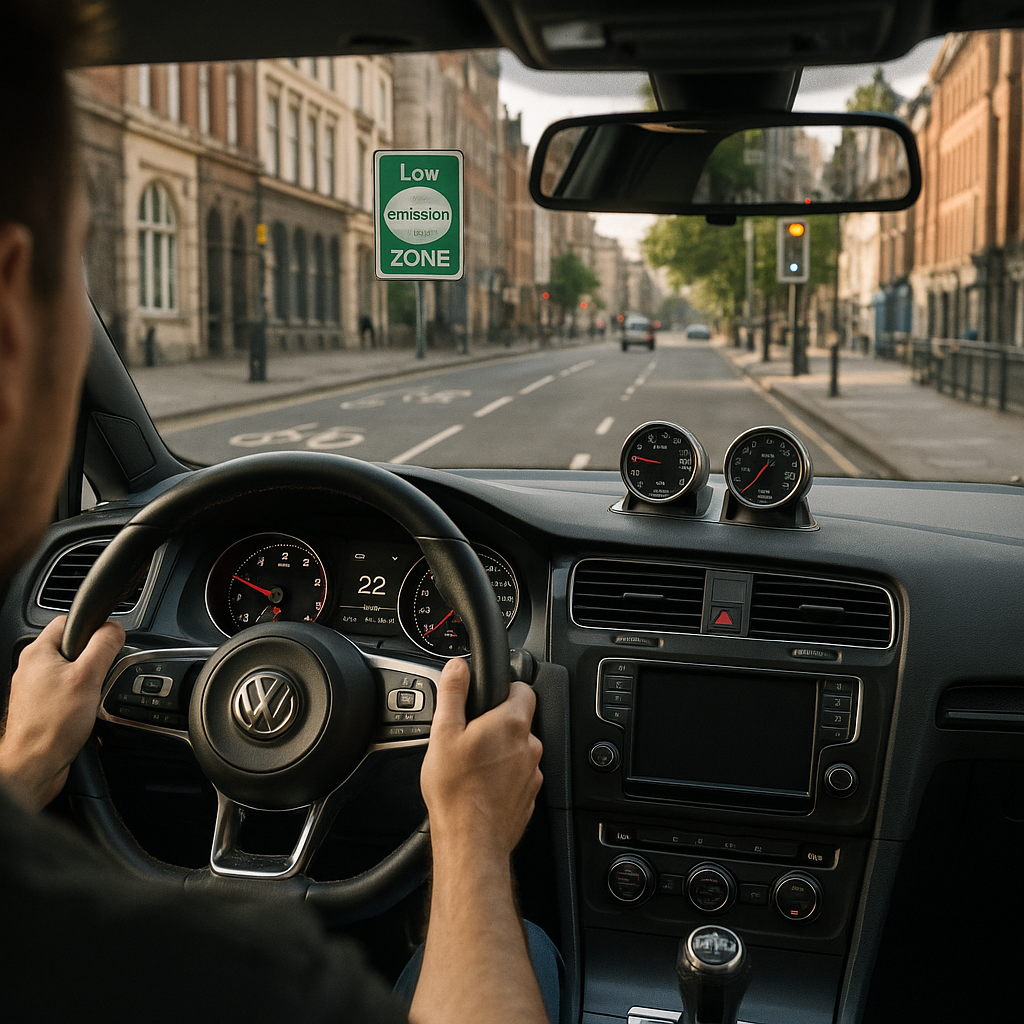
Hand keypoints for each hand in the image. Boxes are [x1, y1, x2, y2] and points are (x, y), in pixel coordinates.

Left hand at [0, 615, 124, 811]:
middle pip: (74, 648)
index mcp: (38, 653)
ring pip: (73, 672)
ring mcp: (37, 689)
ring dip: (89, 684)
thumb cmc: (52, 725)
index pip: (68, 621)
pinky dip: (82, 701)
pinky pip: (69, 693)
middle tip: (100, 676)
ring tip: (92, 699)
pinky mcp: (43, 707)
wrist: (35, 766)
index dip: (93, 627)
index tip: (108, 641)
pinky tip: (87, 714)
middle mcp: (33, 668)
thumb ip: (103, 646)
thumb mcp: (88, 677)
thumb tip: (115, 628)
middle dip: (94, 661)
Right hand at [420, 658, 542, 862]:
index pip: (523, 689)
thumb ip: (453, 694)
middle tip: (469, 736)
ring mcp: (532, 773)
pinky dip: (503, 776)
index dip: (505, 689)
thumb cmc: (456, 791)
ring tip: (471, 765)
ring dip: (500, 752)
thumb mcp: (443, 733)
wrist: (471, 842)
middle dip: (497, 724)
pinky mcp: (529, 796)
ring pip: (518, 750)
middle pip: (518, 721)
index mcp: (511, 723)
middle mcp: (529, 746)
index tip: (487, 698)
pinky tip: (480, 785)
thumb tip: (458, 668)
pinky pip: (517, 776)